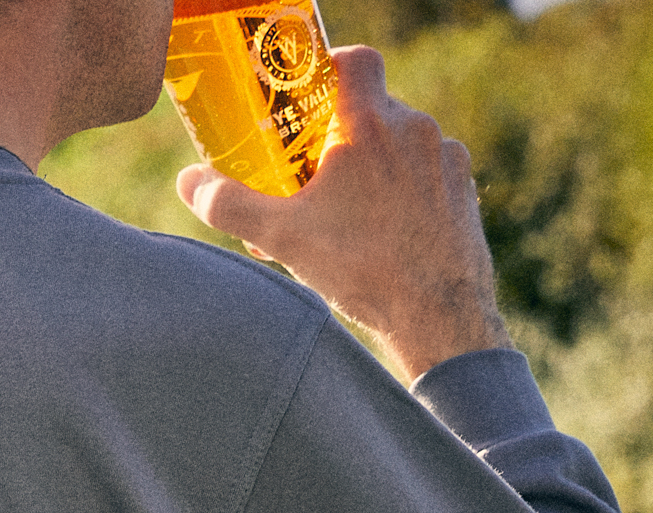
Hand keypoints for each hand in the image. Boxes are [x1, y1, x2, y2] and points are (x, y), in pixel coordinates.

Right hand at [176, 46, 512, 384]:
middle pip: (373, 108)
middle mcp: (415, 128)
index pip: (354, 59)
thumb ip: (230, 205)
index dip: (330, 67)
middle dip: (343, 133)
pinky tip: (387, 230)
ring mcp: (446, 157)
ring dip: (375, 166)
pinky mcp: (464, 189)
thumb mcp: (282, 237)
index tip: (310, 95)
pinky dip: (406, 192)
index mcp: (369, 124)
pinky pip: (428, 175)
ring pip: (401, 145)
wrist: (436, 313)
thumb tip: (188, 182)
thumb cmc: (360, 268)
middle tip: (316, 170)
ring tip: (350, 212)